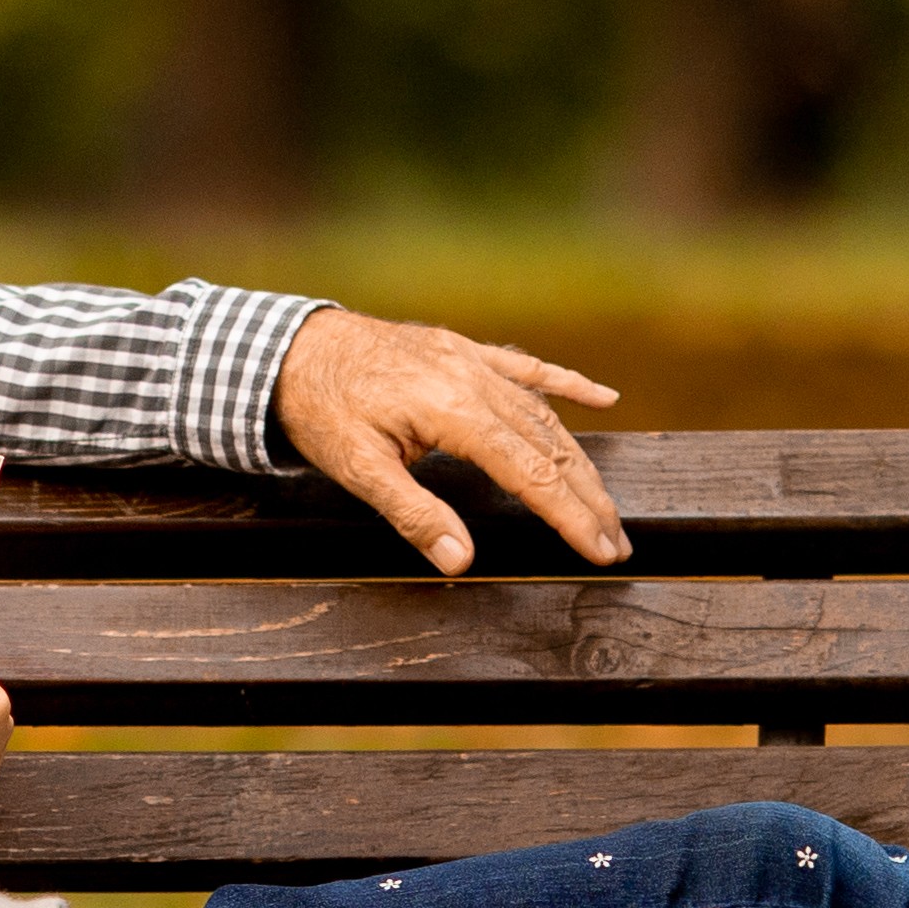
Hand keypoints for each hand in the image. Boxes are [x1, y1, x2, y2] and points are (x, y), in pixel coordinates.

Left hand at [271, 308, 626, 573]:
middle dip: (588, 497)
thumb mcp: (356, 469)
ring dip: (580, 460)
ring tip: (606, 503)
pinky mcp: (461, 351)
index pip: (529, 472)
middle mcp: (472, 378)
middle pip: (548, 445)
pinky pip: (525, 368)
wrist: (290, 347)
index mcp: (451, 409)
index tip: (599, 549)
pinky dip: (566, 385)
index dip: (568, 514)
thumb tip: (460, 561)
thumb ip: (412, 514)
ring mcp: (470, 360)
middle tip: (618, 543)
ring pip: (543, 413)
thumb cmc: (320, 408)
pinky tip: (604, 399)